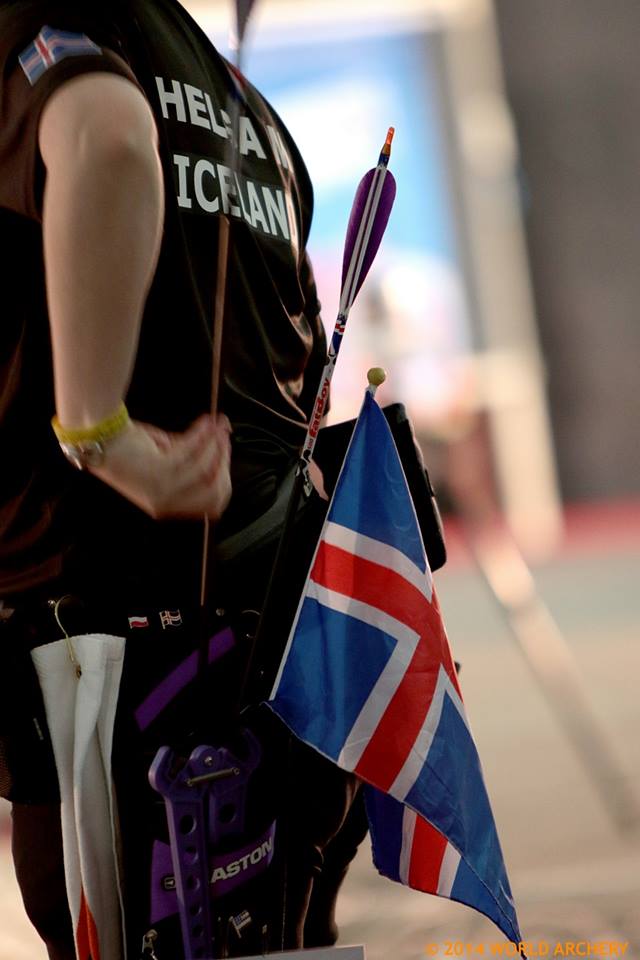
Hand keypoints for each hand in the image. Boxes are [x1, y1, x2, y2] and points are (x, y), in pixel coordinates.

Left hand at [90, 414, 231, 519]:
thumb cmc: (128, 448)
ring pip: (205, 469)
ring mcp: (162, 490)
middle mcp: (165, 503)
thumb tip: (221, 440)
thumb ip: (192, 459)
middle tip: (225, 437)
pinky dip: (202, 434)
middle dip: (224, 460)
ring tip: (217, 424)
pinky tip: (206, 421)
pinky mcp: (158, 472)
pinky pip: (192, 452)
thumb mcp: (166, 460)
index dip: (225, 477)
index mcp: (166, 506)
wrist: (100, 437)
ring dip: (215, 444)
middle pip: (214, 490)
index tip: (226, 453)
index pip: (211, 503)